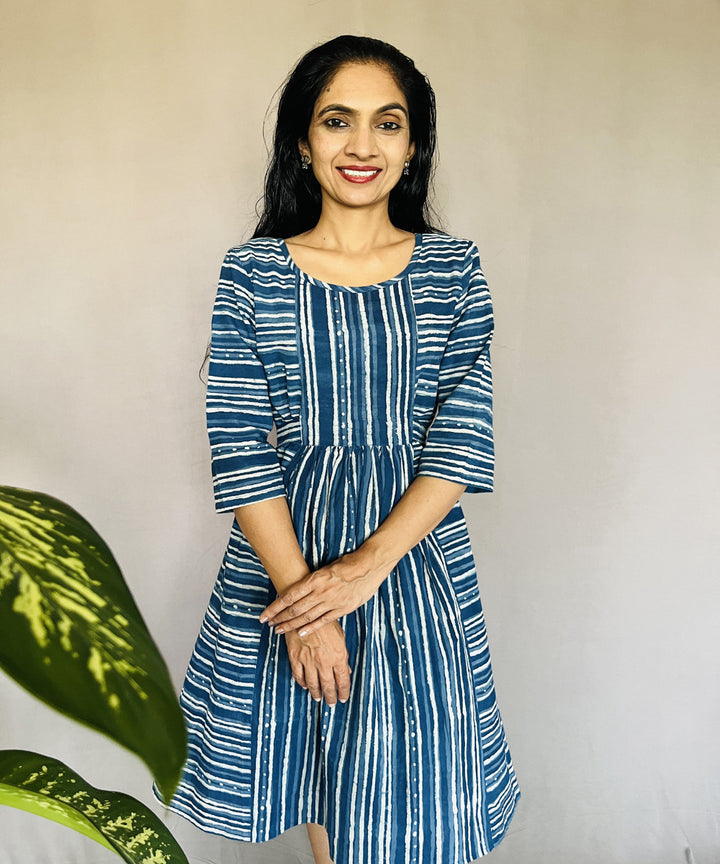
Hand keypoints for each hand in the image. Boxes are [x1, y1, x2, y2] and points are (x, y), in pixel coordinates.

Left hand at [260, 548, 392, 637]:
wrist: (369, 565)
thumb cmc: (347, 564)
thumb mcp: (325, 569)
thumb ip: (312, 581)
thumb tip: (297, 591)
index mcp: (314, 579)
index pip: (288, 596)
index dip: (274, 608)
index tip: (264, 615)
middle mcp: (320, 591)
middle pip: (294, 609)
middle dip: (279, 618)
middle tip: (269, 624)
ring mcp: (331, 601)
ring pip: (306, 616)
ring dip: (291, 625)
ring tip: (279, 630)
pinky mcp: (342, 608)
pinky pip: (323, 620)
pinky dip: (311, 628)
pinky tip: (300, 633)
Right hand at [284, 621, 350, 705]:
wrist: (306, 611)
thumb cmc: (325, 621)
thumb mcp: (340, 637)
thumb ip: (342, 656)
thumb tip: (346, 671)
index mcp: (338, 655)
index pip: (343, 680)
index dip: (343, 692)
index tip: (343, 698)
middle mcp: (324, 661)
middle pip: (328, 685)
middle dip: (330, 697)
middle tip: (331, 703)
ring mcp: (308, 660)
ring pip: (313, 683)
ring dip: (316, 693)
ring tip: (318, 698)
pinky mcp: (295, 657)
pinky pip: (298, 675)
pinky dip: (302, 683)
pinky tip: (305, 685)